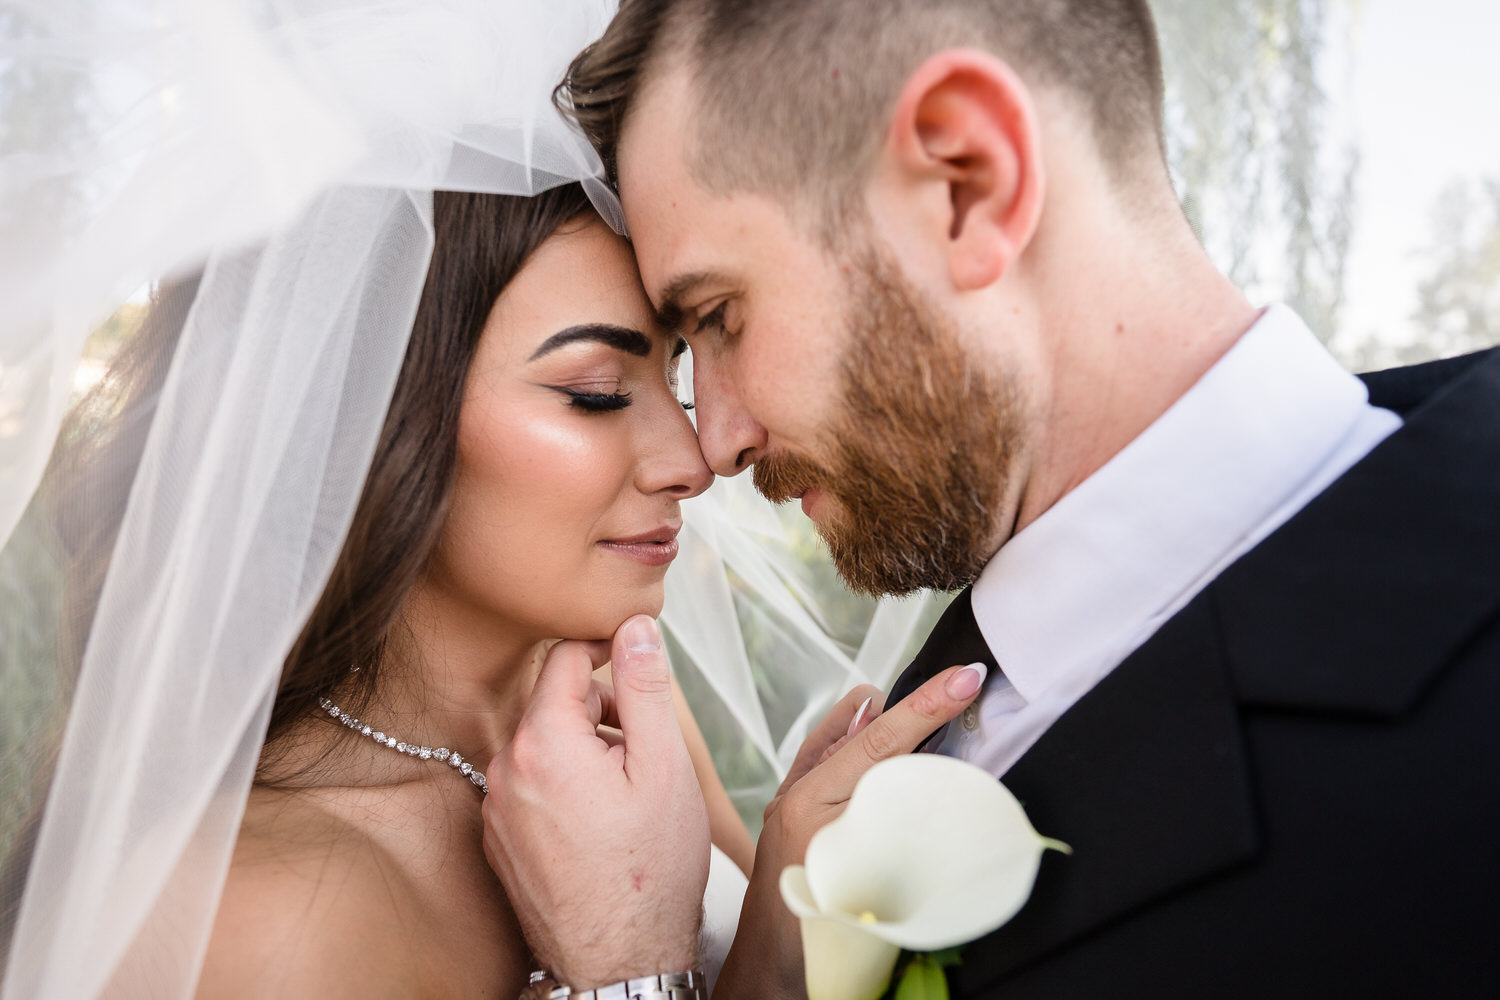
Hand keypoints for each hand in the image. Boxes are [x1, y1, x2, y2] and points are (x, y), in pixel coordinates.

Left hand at [482, 616, 708, 989]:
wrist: (620, 962)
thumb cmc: (649, 871)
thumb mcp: (665, 768)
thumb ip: (646, 688)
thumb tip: (635, 627)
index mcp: (543, 744)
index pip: (564, 659)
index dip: (605, 649)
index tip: (636, 658)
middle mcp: (505, 771)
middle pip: (553, 704)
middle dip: (600, 711)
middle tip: (643, 749)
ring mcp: (495, 810)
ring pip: (543, 746)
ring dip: (583, 751)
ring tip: (625, 795)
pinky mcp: (498, 841)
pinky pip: (530, 787)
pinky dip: (563, 788)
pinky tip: (598, 825)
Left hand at [713, 663, 985, 999]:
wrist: (766, 978)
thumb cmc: (812, 941)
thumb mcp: (863, 882)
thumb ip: (897, 825)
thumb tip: (929, 779)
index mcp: (815, 807)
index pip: (882, 742)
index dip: (926, 706)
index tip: (966, 677)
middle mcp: (798, 796)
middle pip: (864, 732)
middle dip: (911, 708)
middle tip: (960, 683)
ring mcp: (790, 803)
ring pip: (843, 739)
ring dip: (884, 722)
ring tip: (930, 702)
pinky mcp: (790, 813)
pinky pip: (823, 758)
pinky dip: (852, 738)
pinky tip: (870, 726)